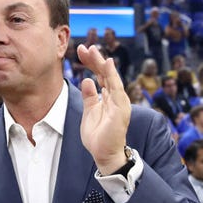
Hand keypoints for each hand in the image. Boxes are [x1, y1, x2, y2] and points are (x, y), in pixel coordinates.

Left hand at [77, 44, 130, 174]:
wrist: (104, 154)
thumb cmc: (98, 136)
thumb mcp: (89, 111)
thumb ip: (89, 96)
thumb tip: (86, 80)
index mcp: (108, 97)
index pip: (100, 75)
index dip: (92, 62)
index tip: (81, 51)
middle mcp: (116, 97)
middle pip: (105, 73)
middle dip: (95, 59)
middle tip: (85, 47)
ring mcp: (119, 102)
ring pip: (111, 77)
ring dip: (102, 63)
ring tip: (93, 50)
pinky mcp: (120, 108)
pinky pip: (116, 88)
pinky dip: (112, 75)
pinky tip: (107, 63)